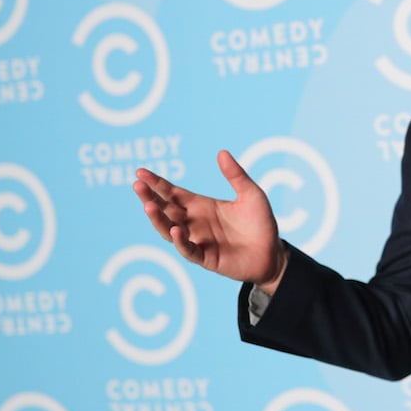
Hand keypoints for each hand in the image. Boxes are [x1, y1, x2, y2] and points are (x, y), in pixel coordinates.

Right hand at [133, 150, 287, 290]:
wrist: (273, 252)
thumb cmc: (260, 223)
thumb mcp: (251, 195)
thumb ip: (236, 176)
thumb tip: (222, 152)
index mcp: (200, 206)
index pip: (172, 193)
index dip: (157, 183)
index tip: (140, 172)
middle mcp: (194, 222)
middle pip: (165, 209)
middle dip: (150, 197)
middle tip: (138, 185)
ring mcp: (197, 240)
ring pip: (169, 230)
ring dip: (158, 219)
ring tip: (148, 206)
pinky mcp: (206, 258)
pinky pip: (188, 250)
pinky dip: (181, 241)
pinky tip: (176, 230)